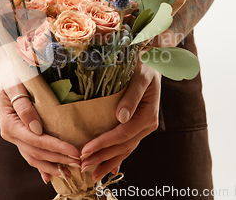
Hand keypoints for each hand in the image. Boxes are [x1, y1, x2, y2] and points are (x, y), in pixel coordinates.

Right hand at [0, 70, 81, 183]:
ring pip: (33, 157)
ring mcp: (14, 136)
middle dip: (58, 159)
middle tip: (79, 163)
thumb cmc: (12, 75)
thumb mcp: (15, 86)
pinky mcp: (19, 135)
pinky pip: (30, 153)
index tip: (74, 151)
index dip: (56, 148)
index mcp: (10, 123)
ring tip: (69, 172)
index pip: (37, 140)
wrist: (3, 71)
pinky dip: (41, 165)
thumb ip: (23, 106)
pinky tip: (50, 175)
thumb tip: (36, 128)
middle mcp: (10, 134)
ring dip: (51, 166)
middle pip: (36, 152)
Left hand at [79, 59, 160, 181]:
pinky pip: (126, 145)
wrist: (153, 61)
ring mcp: (142, 127)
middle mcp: (146, 125)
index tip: (85, 150)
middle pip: (122, 146)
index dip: (103, 144)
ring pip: (125, 150)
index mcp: (147, 115)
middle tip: (82, 166)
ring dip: (108, 162)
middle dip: (102, 158)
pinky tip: (108, 168)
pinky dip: (117, 157)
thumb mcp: (141, 76)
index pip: (122, 134)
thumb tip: (121, 117)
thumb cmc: (145, 65)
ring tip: (92, 174)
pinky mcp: (137, 125)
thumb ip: (132, 96)